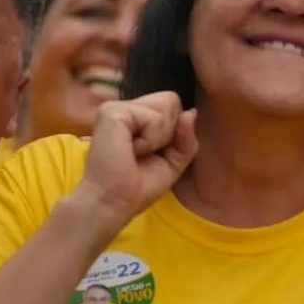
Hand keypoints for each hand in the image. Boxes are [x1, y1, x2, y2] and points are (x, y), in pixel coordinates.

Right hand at [73, 93, 197, 233]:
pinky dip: (150, 139)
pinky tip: (131, 150)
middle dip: (168, 132)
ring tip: (136, 152)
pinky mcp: (112, 112)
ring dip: (159, 137)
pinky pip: (153, 117)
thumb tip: (192, 112)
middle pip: (171, 100)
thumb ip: (187, 136)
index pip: (171, 104)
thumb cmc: (139, 186)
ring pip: (166, 105)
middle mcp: (124, 107)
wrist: (114, 202)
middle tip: (144, 153)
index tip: (154, 153)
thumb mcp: (174, 161)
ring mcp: (116, 107)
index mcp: (135, 116)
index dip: (174, 131)